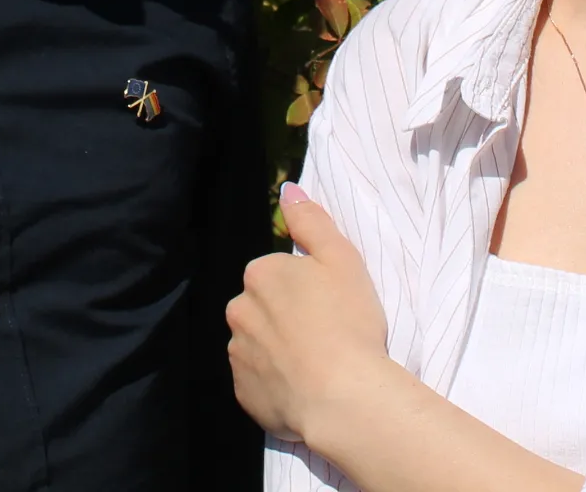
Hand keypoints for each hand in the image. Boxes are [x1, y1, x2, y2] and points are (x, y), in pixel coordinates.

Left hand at [226, 184, 394, 445]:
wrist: (342, 396)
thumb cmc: (348, 321)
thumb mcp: (342, 258)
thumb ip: (312, 221)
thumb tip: (288, 190)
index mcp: (260, 274)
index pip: (278, 273)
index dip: (306, 289)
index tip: (330, 305)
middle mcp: (238, 311)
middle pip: (262, 307)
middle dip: (285, 317)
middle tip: (324, 334)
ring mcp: (238, 354)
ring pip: (258, 343)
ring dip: (278, 350)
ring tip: (316, 365)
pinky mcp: (242, 393)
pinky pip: (257, 381)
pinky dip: (275, 382)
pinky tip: (303, 388)